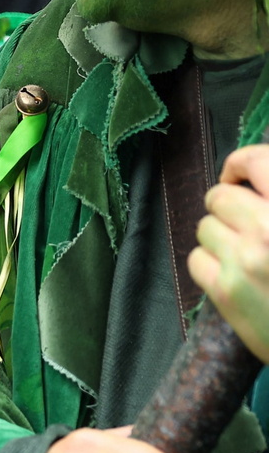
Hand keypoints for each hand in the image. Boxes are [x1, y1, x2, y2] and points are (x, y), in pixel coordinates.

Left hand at [187, 144, 268, 362]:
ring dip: (222, 238)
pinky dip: (211, 266)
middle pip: (219, 196)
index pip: (256, 160)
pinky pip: (196, 259)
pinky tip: (237, 277)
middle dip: (228, 207)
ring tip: (248, 256)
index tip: (239, 175)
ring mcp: (246, 260)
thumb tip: (251, 182)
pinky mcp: (226, 291)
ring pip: (205, 227)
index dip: (241, 163)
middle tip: (245, 224)